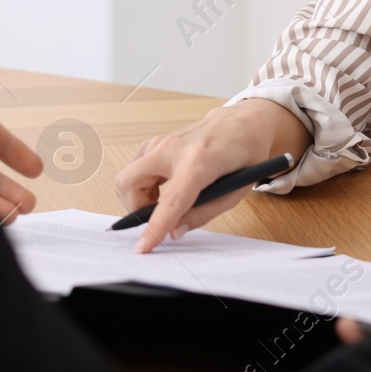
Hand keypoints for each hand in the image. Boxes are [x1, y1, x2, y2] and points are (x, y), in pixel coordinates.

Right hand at [113, 98, 310, 252]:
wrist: (243, 123)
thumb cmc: (244, 156)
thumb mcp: (234, 193)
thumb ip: (203, 214)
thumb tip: (174, 232)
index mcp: (199, 161)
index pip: (170, 201)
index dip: (155, 228)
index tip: (143, 248)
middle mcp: (173, 148)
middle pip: (128, 183)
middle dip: (135, 209)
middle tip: (158, 217)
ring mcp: (161, 141)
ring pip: (127, 177)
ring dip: (139, 197)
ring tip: (167, 201)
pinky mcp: (155, 142)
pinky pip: (134, 169)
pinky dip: (141, 185)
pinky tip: (164, 187)